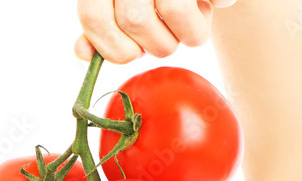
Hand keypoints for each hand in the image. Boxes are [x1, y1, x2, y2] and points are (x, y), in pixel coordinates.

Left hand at [74, 0, 238, 63]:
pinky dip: (218, 6)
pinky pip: (215, 0)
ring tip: (193, 25)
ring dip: (191, 34)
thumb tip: (83, 52)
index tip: (132, 53)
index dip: (112, 48)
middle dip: (157, 46)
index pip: (93, 18)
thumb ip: (101, 24)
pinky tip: (213, 3)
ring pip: (175, 14)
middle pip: (135, 21)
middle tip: (168, 39)